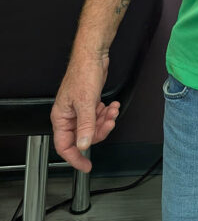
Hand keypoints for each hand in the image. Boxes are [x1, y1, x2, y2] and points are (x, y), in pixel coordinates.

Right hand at [51, 56, 117, 172]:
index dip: (75, 158)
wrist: (93, 55)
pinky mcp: (89, 103)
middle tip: (109, 123)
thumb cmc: (83, 73)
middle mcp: (69, 115)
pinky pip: (97, 116)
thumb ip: (85, 126)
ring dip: (105, 121)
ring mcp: (79, 109)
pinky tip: (112, 106)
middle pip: (82, 137)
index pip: (64, 146)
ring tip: (112, 110)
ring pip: (92, 126)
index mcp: (61, 118)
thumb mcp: (86, 102)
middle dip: (98, 131)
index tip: (86, 165)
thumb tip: (83, 145)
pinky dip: (106, 113)